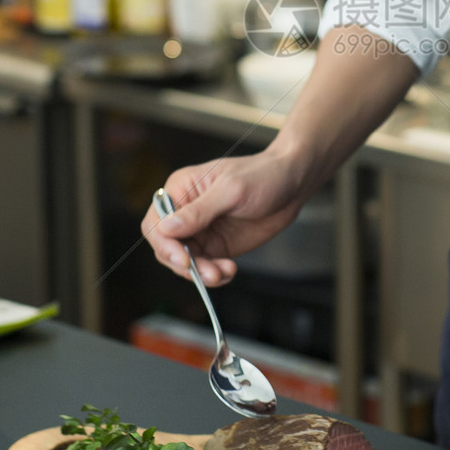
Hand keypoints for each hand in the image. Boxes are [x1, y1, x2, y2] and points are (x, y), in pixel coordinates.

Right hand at [140, 146, 306, 286]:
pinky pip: (205, 267)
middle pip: (167, 248)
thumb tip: (166, 228)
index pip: (156, 222)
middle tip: (210, 273)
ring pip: (185, 263)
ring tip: (224, 273)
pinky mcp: (216, 246)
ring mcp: (201, 231)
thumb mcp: (232, 190)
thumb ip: (199, 211)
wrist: (292, 184)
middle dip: (186, 264)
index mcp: (181, 189)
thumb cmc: (262, 175)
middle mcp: (185, 212)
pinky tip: (229, 271)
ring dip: (201, 273)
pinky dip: (214, 275)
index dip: (164, 244)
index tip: (184, 259)